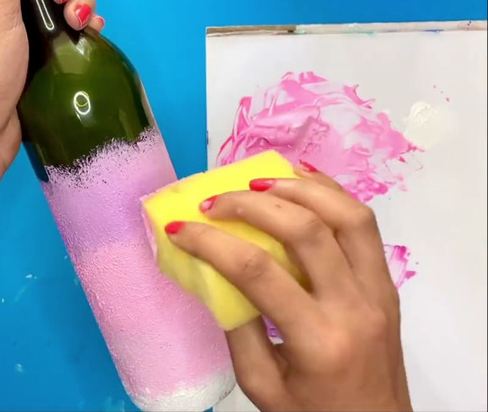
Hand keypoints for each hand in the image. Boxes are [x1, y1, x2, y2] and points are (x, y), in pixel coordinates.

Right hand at [166, 164, 412, 410]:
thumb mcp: (261, 385)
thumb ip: (237, 328)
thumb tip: (213, 272)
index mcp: (317, 340)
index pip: (259, 272)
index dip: (212, 242)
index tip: (179, 228)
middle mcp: (354, 307)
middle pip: (306, 231)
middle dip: (251, 205)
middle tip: (212, 202)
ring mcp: (379, 290)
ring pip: (346, 215)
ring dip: (297, 189)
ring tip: (255, 182)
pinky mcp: (387, 283)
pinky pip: (364, 225)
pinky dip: (331, 194)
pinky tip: (299, 180)